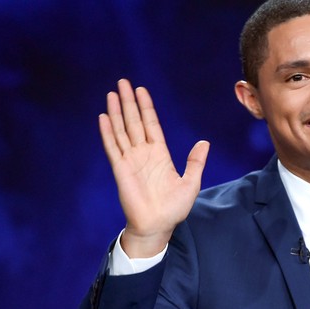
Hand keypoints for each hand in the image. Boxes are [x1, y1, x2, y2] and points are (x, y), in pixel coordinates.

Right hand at [99, 78, 209, 257]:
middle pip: (134, 122)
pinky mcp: (120, 170)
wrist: (158, 225)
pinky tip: (104, 117)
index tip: (141, 90)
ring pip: (122, 130)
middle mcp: (143, 154)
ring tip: (112, 93)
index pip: (151, 124)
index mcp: (160, 154)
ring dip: (117, 112)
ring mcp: (131, 160)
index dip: (146, 107)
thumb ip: (195, 162)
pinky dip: (108, 132)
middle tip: (122, 82)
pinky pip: (113, 147)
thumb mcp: (191, 182)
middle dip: (129, 102)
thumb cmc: (174, 208)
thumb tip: (204, 142)